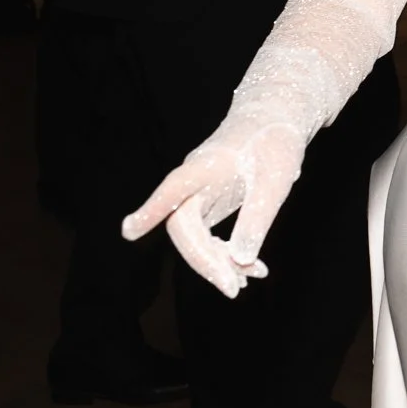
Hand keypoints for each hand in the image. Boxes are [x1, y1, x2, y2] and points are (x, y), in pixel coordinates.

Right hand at [122, 120, 308, 298]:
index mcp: (206, 165)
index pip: (174, 188)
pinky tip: (251, 270)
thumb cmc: (275, 140)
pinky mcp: (208, 205)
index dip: (152, 209)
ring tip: (248, 281)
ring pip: (194, 237)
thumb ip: (258, 216)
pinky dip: (227, 256)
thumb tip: (240, 259)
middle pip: (184, 227)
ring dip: (218, 263)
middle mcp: (194, 181)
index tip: (130, 231)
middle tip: (232, 288)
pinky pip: (207, 237)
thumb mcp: (276, 179)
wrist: (275, 119)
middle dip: (204, 261)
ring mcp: (198, 194)